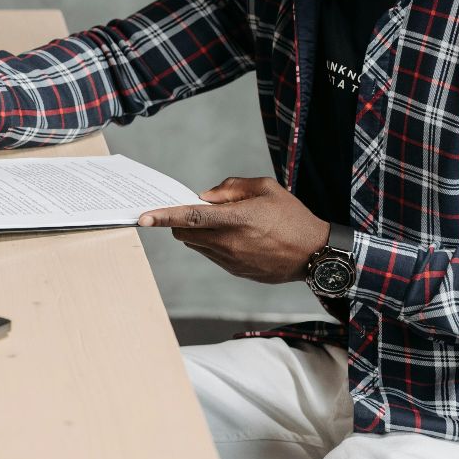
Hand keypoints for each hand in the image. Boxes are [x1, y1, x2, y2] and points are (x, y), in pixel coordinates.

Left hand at [136, 176, 329, 284]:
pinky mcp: (235, 271)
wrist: (315, 255)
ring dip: (196, 234)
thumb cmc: (293, 217)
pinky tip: (234, 238)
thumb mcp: (267, 189)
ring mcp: (231, 260)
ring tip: (223, 224)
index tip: (142, 217)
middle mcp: (229, 242)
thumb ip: (232, 187)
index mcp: (236, 219)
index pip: (190, 217)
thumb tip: (205, 196)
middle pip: (185, 234)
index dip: (163, 216)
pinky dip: (211, 245)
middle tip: (192, 211)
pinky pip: (211, 256)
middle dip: (179, 222)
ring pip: (196, 246)